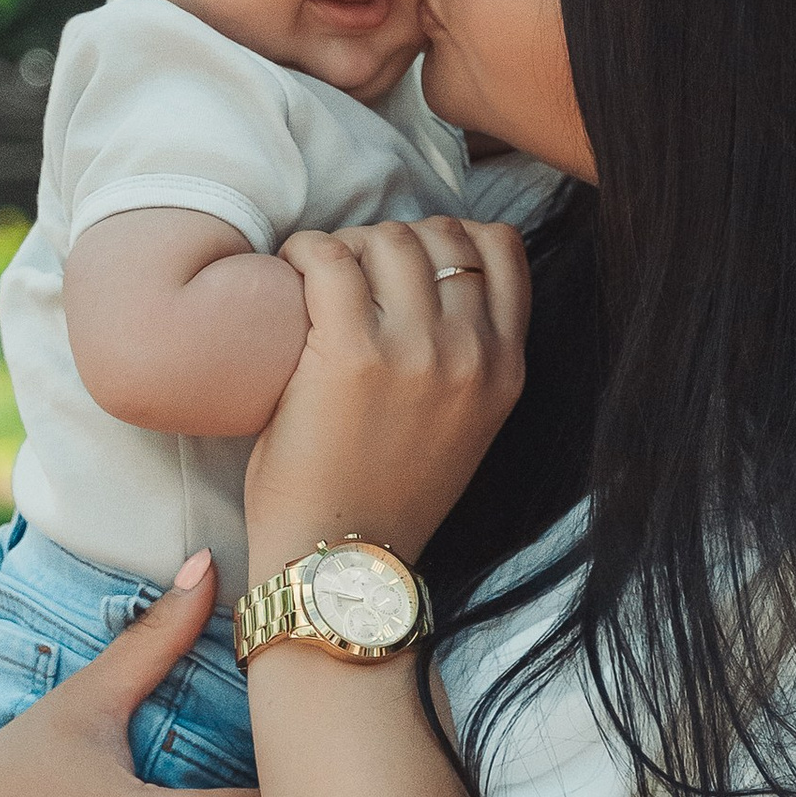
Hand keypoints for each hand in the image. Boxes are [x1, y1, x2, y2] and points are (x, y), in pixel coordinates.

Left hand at [246, 214, 529, 574]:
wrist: (344, 562)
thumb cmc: (387, 494)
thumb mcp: (467, 424)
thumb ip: (469, 355)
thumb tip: (435, 277)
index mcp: (506, 368)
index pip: (502, 247)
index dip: (450, 235)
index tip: (406, 260)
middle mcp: (472, 353)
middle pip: (439, 234)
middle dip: (389, 240)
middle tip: (348, 270)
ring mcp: (417, 351)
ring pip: (386, 238)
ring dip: (346, 245)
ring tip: (315, 277)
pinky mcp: (352, 353)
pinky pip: (330, 257)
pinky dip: (304, 252)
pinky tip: (288, 275)